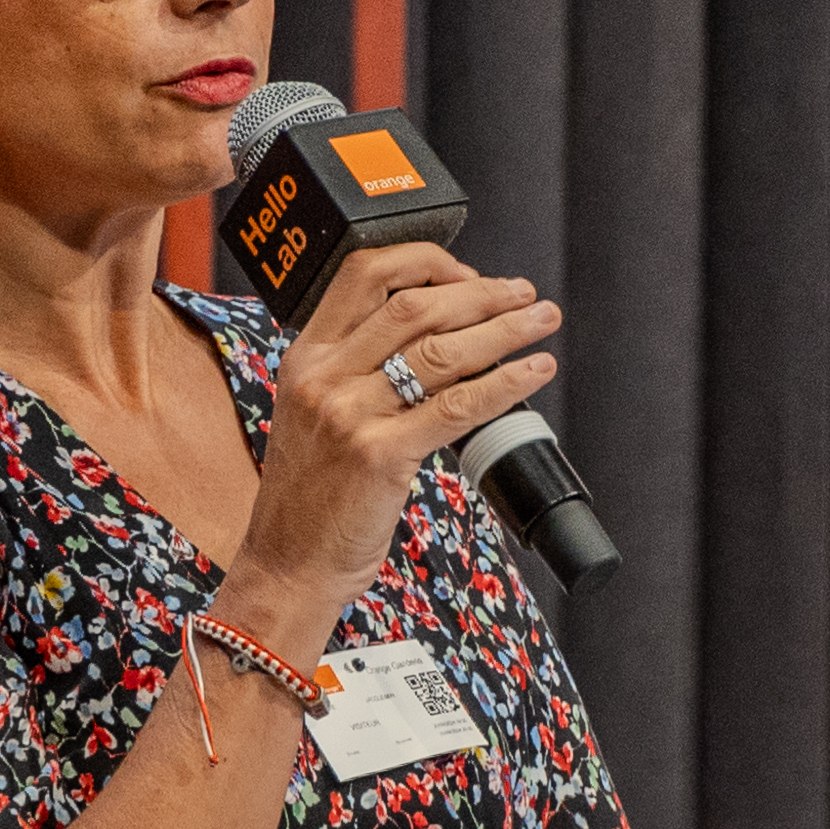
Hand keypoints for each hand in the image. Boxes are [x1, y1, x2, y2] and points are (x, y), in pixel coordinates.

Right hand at [216, 246, 561, 645]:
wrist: (287, 566)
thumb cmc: (311, 497)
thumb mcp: (316, 415)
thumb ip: (360, 371)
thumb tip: (439, 336)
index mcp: (306, 357)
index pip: (364, 273)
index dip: (426, 262)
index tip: (468, 274)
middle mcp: (324, 377)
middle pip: (414, 306)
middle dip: (481, 292)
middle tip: (522, 294)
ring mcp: (349, 415)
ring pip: (442, 350)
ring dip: (505, 329)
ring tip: (541, 321)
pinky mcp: (379, 456)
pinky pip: (456, 407)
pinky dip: (506, 383)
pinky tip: (535, 372)